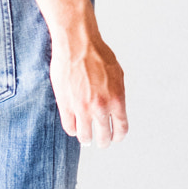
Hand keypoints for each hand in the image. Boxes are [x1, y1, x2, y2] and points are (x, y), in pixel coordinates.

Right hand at [50, 28, 127, 146]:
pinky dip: (74, 130)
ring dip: (87, 139)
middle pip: (104, 136)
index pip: (121, 127)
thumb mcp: (117, 75)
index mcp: (117, 99)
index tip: (116, 138)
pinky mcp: (66, 106)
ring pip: (85, 136)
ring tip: (87, 139)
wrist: (78, 45)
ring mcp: (82, 108)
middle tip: (102, 143)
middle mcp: (101, 107)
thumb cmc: (98, 55)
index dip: (119, 136)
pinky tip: (75, 128)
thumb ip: (116, 94)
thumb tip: (115, 108)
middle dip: (104, 142)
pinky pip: (70, 128)